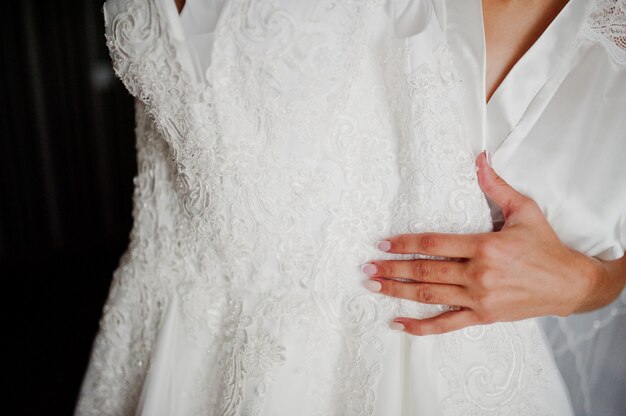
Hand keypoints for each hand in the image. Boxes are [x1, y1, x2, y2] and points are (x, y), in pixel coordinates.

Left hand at [362, 151, 606, 335]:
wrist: (569, 285)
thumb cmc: (546, 247)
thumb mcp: (524, 211)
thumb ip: (496, 187)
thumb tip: (480, 159)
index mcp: (484, 246)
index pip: (433, 243)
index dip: (404, 243)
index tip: (383, 244)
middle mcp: (478, 274)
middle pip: (425, 270)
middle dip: (392, 268)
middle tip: (367, 268)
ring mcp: (479, 298)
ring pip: (429, 295)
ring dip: (397, 291)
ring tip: (373, 286)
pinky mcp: (483, 316)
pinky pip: (446, 323)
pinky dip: (421, 326)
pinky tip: (399, 323)